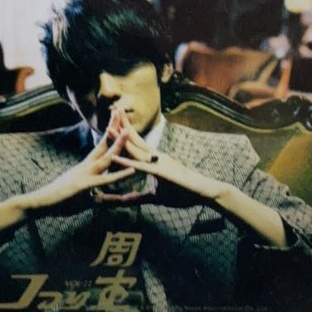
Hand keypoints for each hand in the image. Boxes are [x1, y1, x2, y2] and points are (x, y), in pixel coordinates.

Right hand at [0, 120, 135, 243]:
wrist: (40, 203)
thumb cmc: (60, 200)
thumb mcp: (84, 196)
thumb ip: (101, 196)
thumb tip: (111, 196)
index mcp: (86, 166)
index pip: (100, 145)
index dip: (109, 132)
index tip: (116, 119)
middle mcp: (86, 167)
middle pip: (103, 145)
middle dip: (113, 128)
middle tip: (121, 111)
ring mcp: (85, 175)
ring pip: (106, 158)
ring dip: (117, 145)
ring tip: (128, 132)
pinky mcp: (85, 186)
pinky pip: (105, 180)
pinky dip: (120, 175)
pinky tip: (132, 170)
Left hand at [104, 110, 223, 206]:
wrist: (203, 192)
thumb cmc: (182, 193)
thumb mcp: (156, 197)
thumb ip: (139, 197)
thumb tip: (126, 200)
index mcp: (154, 159)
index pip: (137, 142)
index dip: (125, 132)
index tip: (114, 121)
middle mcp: (156, 156)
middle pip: (135, 139)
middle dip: (122, 126)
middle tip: (111, 111)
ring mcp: (158, 162)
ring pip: (136, 149)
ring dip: (121, 139)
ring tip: (107, 128)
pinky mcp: (161, 172)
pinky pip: (141, 166)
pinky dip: (127, 162)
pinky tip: (115, 157)